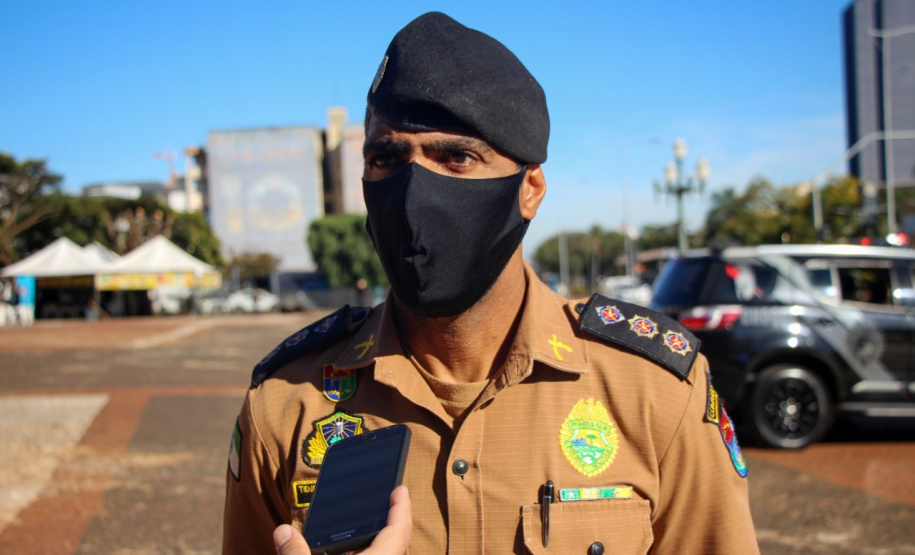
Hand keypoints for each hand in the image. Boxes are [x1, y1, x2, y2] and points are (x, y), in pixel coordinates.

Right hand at [273, 485, 411, 554]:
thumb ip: (296, 554)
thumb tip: (282, 531)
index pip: (397, 533)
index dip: (402, 509)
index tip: (401, 489)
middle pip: (395, 542)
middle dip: (394, 521)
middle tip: (390, 497)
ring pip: (384, 554)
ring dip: (380, 538)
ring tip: (371, 518)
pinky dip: (365, 551)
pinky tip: (350, 548)